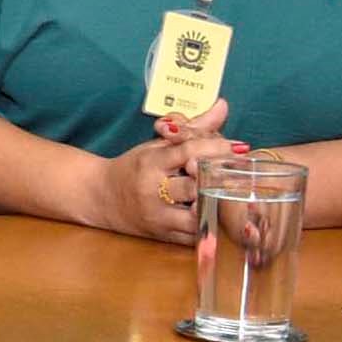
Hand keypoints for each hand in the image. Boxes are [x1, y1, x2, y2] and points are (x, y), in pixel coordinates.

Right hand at [89, 105, 240, 244]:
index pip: (188, 152)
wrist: (99, 197)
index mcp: (150, 163)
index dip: (217, 149)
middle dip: (220, 180)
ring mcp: (157, 216)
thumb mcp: (157, 145)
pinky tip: (219, 215)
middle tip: (243, 174)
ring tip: (232, 196)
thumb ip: (193, 129)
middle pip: (195, 186)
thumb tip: (223, 105)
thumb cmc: (133, 168)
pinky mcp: (161, 235)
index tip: (241, 148)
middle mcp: (152, 190)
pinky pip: (193, 236)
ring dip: (216, 206)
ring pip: (197, 215)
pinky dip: (209, 226)